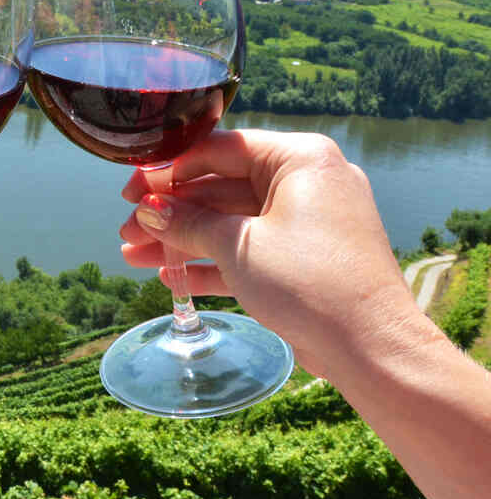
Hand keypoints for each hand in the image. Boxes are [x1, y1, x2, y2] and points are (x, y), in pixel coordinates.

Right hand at [117, 129, 418, 377]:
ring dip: (182, 240)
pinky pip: (248, 250)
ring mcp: (307, 223)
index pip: (219, 149)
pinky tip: (170, 278)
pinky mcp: (304, 260)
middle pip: (221, 188)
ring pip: (230, 223)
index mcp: (299, 159)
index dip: (168, 170)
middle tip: (127, 230)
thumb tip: (147, 212)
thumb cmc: (310, 282)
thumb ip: (187, 222)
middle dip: (170, 213)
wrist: (371, 349)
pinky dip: (211, 262)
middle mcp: (306, 183)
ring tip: (134, 257)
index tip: (131, 191)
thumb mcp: (238, 245)